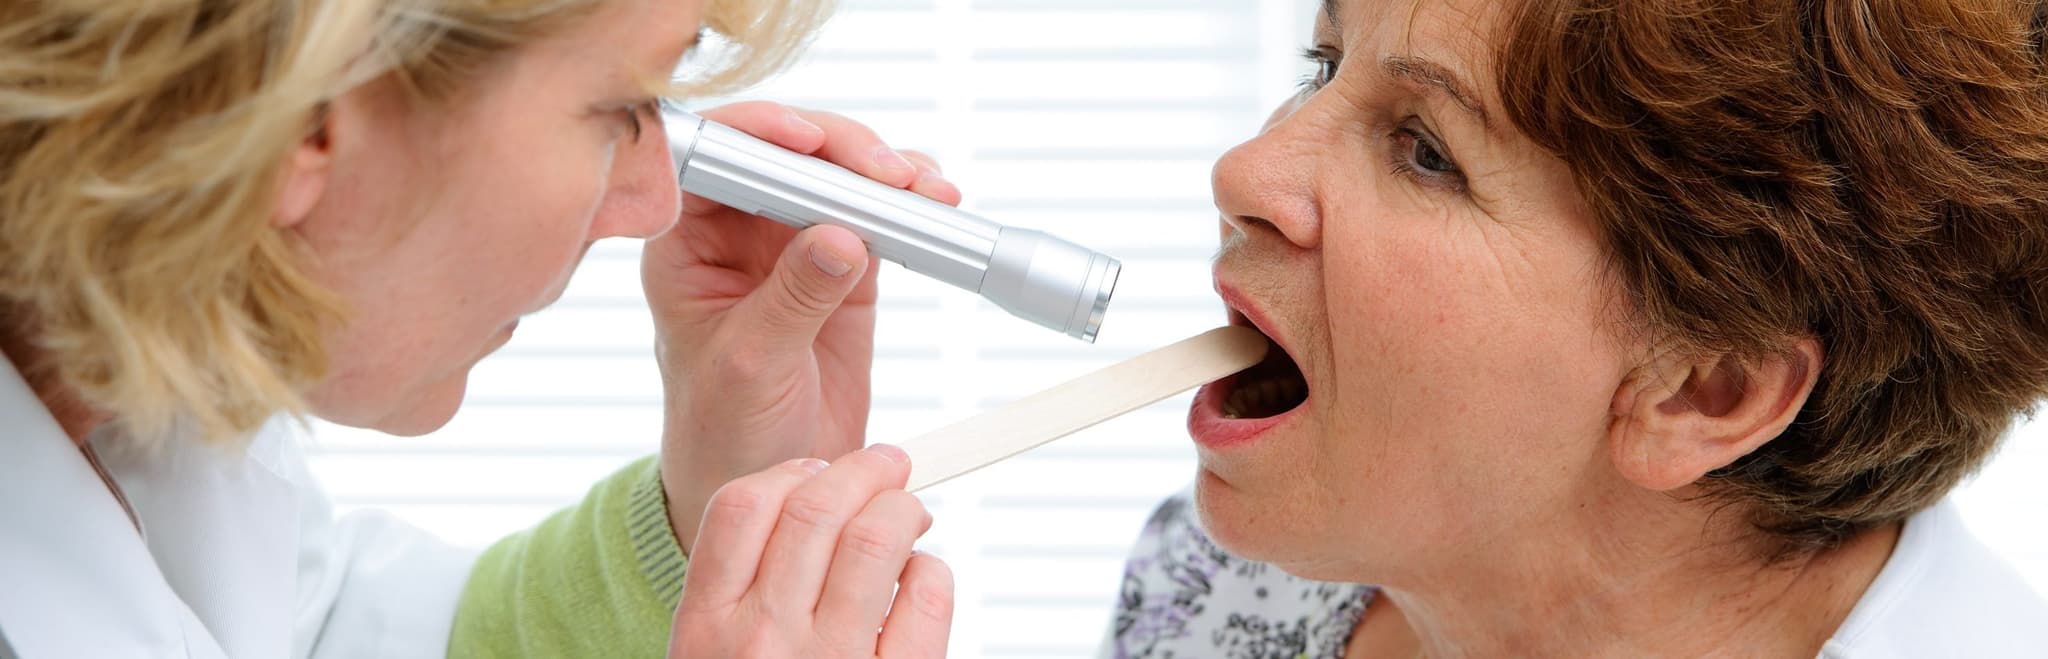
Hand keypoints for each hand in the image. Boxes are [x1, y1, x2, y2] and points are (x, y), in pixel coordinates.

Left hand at [644, 101, 959, 552]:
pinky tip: (934, 208)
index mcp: (685, 243)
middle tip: (889, 175)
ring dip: (885, 173)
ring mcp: (792, 245)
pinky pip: (878, 217)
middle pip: (788, 154)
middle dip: (841, 151)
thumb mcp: (749, 366)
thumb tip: (840, 237)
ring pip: (837, 177)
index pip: (715, 157)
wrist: (763, 482)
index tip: (809, 141)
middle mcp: (735, 231)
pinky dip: (909, 208)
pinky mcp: (844, 268)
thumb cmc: (722, 429)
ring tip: (926, 190)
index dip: (760, 133)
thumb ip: (792, 299)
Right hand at [668, 444, 953, 657]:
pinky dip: (932, 570)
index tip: (817, 468)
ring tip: (910, 512)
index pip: (741, 507)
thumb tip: (812, 507)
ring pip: (877, 537)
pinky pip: (927, 595)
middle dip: (863, 469)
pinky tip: (921, 575)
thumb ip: (741, 597)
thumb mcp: (714, 658)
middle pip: (815, 508)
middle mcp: (764, 640)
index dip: (790, 471)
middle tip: (888, 463)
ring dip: (903, 508)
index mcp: (707, 628)